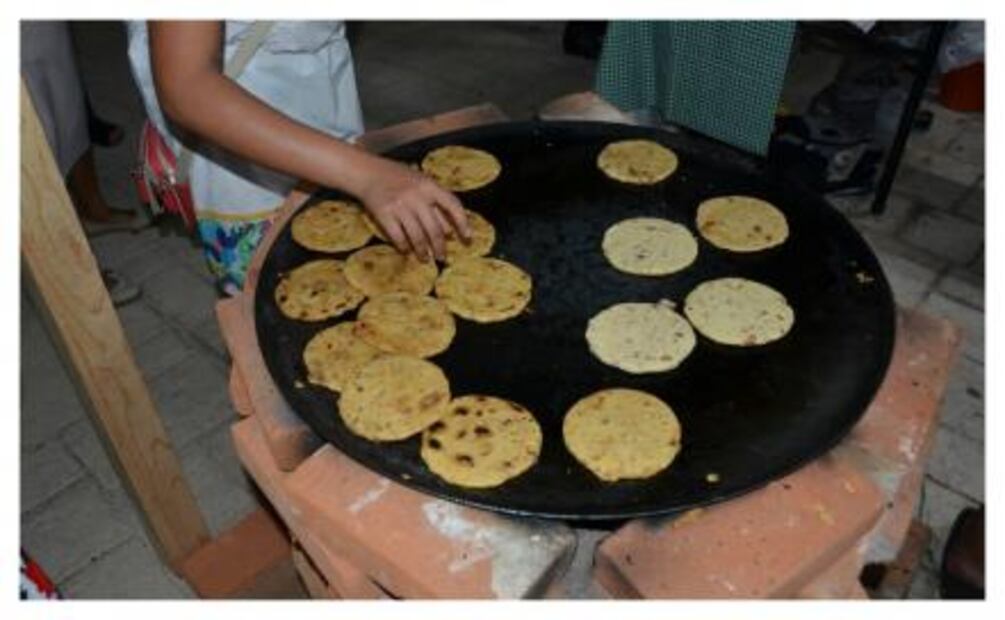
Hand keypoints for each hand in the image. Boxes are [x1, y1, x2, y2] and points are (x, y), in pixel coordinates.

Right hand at [356, 157, 470, 260]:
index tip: (467, 237)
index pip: (452, 205)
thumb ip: (436, 204)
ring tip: (425, 258)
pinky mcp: (384, 214)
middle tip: (442, 257)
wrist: (368, 172)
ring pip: (417, 236)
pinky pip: (398, 237)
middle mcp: (416, 195)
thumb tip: (451, 231)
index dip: (462, 222)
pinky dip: (404, 247)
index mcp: (429, 186)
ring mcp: (400, 205)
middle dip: (440, 246)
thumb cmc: (399, 178)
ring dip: (423, 251)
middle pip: (434, 228)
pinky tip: (406, 251)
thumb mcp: (421, 184)